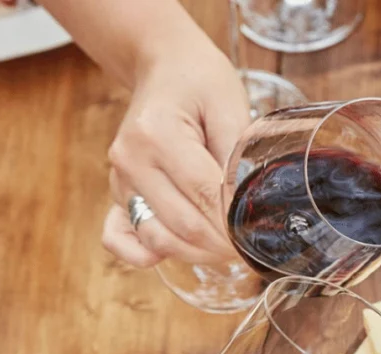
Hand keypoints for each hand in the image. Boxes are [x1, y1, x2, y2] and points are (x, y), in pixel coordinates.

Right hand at [103, 43, 250, 267]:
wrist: (167, 69)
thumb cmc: (202, 84)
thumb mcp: (230, 106)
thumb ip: (237, 155)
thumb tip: (250, 203)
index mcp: (156, 133)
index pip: (205, 194)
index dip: (236, 221)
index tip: (263, 232)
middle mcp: (130, 159)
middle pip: (183, 224)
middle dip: (223, 243)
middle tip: (254, 246)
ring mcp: (119, 179)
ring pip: (158, 238)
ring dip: (197, 254)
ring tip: (229, 250)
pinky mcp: (117, 193)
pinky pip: (118, 237)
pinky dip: (142, 256)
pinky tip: (170, 258)